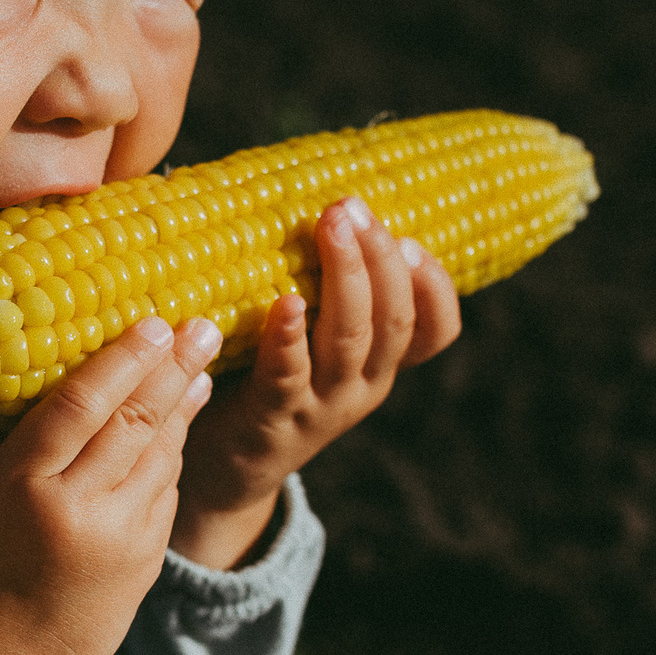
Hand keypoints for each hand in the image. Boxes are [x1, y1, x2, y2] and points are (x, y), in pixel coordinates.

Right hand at [0, 313, 221, 654]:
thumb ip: (20, 446)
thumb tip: (73, 382)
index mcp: (23, 485)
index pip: (81, 404)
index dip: (121, 358)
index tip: (151, 322)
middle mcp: (79, 506)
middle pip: (136, 419)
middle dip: (173, 366)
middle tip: (200, 325)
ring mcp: (122, 535)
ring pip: (162, 450)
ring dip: (184, 402)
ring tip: (200, 360)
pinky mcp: (148, 558)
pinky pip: (167, 488)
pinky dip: (174, 449)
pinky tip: (182, 418)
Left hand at [170, 195, 462, 569]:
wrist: (220, 470)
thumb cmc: (259, 377)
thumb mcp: (308, 337)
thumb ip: (320, 281)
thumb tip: (305, 183)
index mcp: (379, 362)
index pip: (435, 329)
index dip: (435, 285)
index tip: (414, 240)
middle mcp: (362, 384)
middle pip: (394, 320)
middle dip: (380, 256)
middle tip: (352, 207)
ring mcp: (321, 405)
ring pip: (352, 340)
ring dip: (346, 277)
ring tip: (332, 226)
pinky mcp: (273, 418)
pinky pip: (288, 374)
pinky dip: (289, 336)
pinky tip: (284, 301)